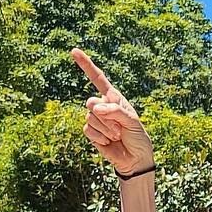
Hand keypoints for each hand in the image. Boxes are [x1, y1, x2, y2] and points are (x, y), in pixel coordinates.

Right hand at [71, 47, 154, 175]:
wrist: (135, 159)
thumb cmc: (138, 138)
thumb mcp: (133, 121)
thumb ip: (116, 111)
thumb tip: (95, 108)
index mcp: (114, 97)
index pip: (98, 78)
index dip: (86, 65)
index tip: (74, 52)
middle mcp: (103, 105)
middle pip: (91, 102)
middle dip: (105, 116)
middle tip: (119, 128)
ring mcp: (96, 119)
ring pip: (90, 117)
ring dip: (105, 129)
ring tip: (116, 135)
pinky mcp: (91, 132)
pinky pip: (87, 130)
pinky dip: (99, 137)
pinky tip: (108, 141)